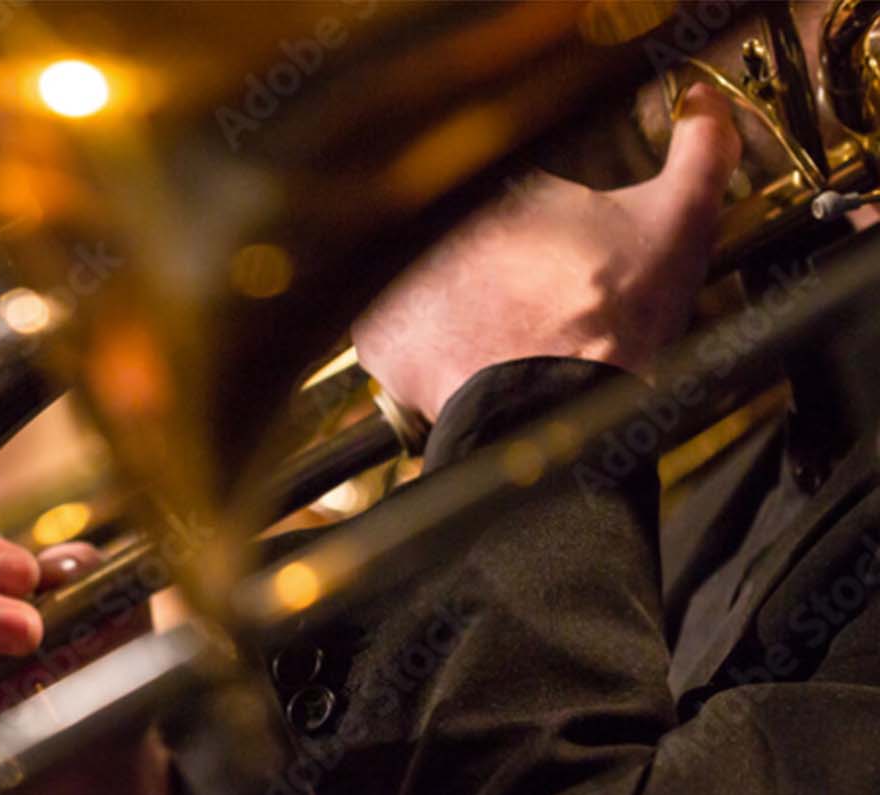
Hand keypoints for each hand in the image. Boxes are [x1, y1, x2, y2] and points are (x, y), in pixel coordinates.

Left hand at [352, 83, 742, 421]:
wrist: (555, 403)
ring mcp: (401, 279)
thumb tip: (703, 104)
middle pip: (468, 245)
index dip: (543, 241)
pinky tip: (462, 361)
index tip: (562, 272)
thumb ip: (699, 154)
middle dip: (497, 276)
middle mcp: (441, 224)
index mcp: (506, 189)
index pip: (514, 202)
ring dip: (456, 310)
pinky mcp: (378, 333)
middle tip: (537, 314)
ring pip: (430, 288)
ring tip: (502, 342)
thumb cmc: (612, 316)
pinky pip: (393, 336)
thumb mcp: (677, 224)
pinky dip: (420, 350)